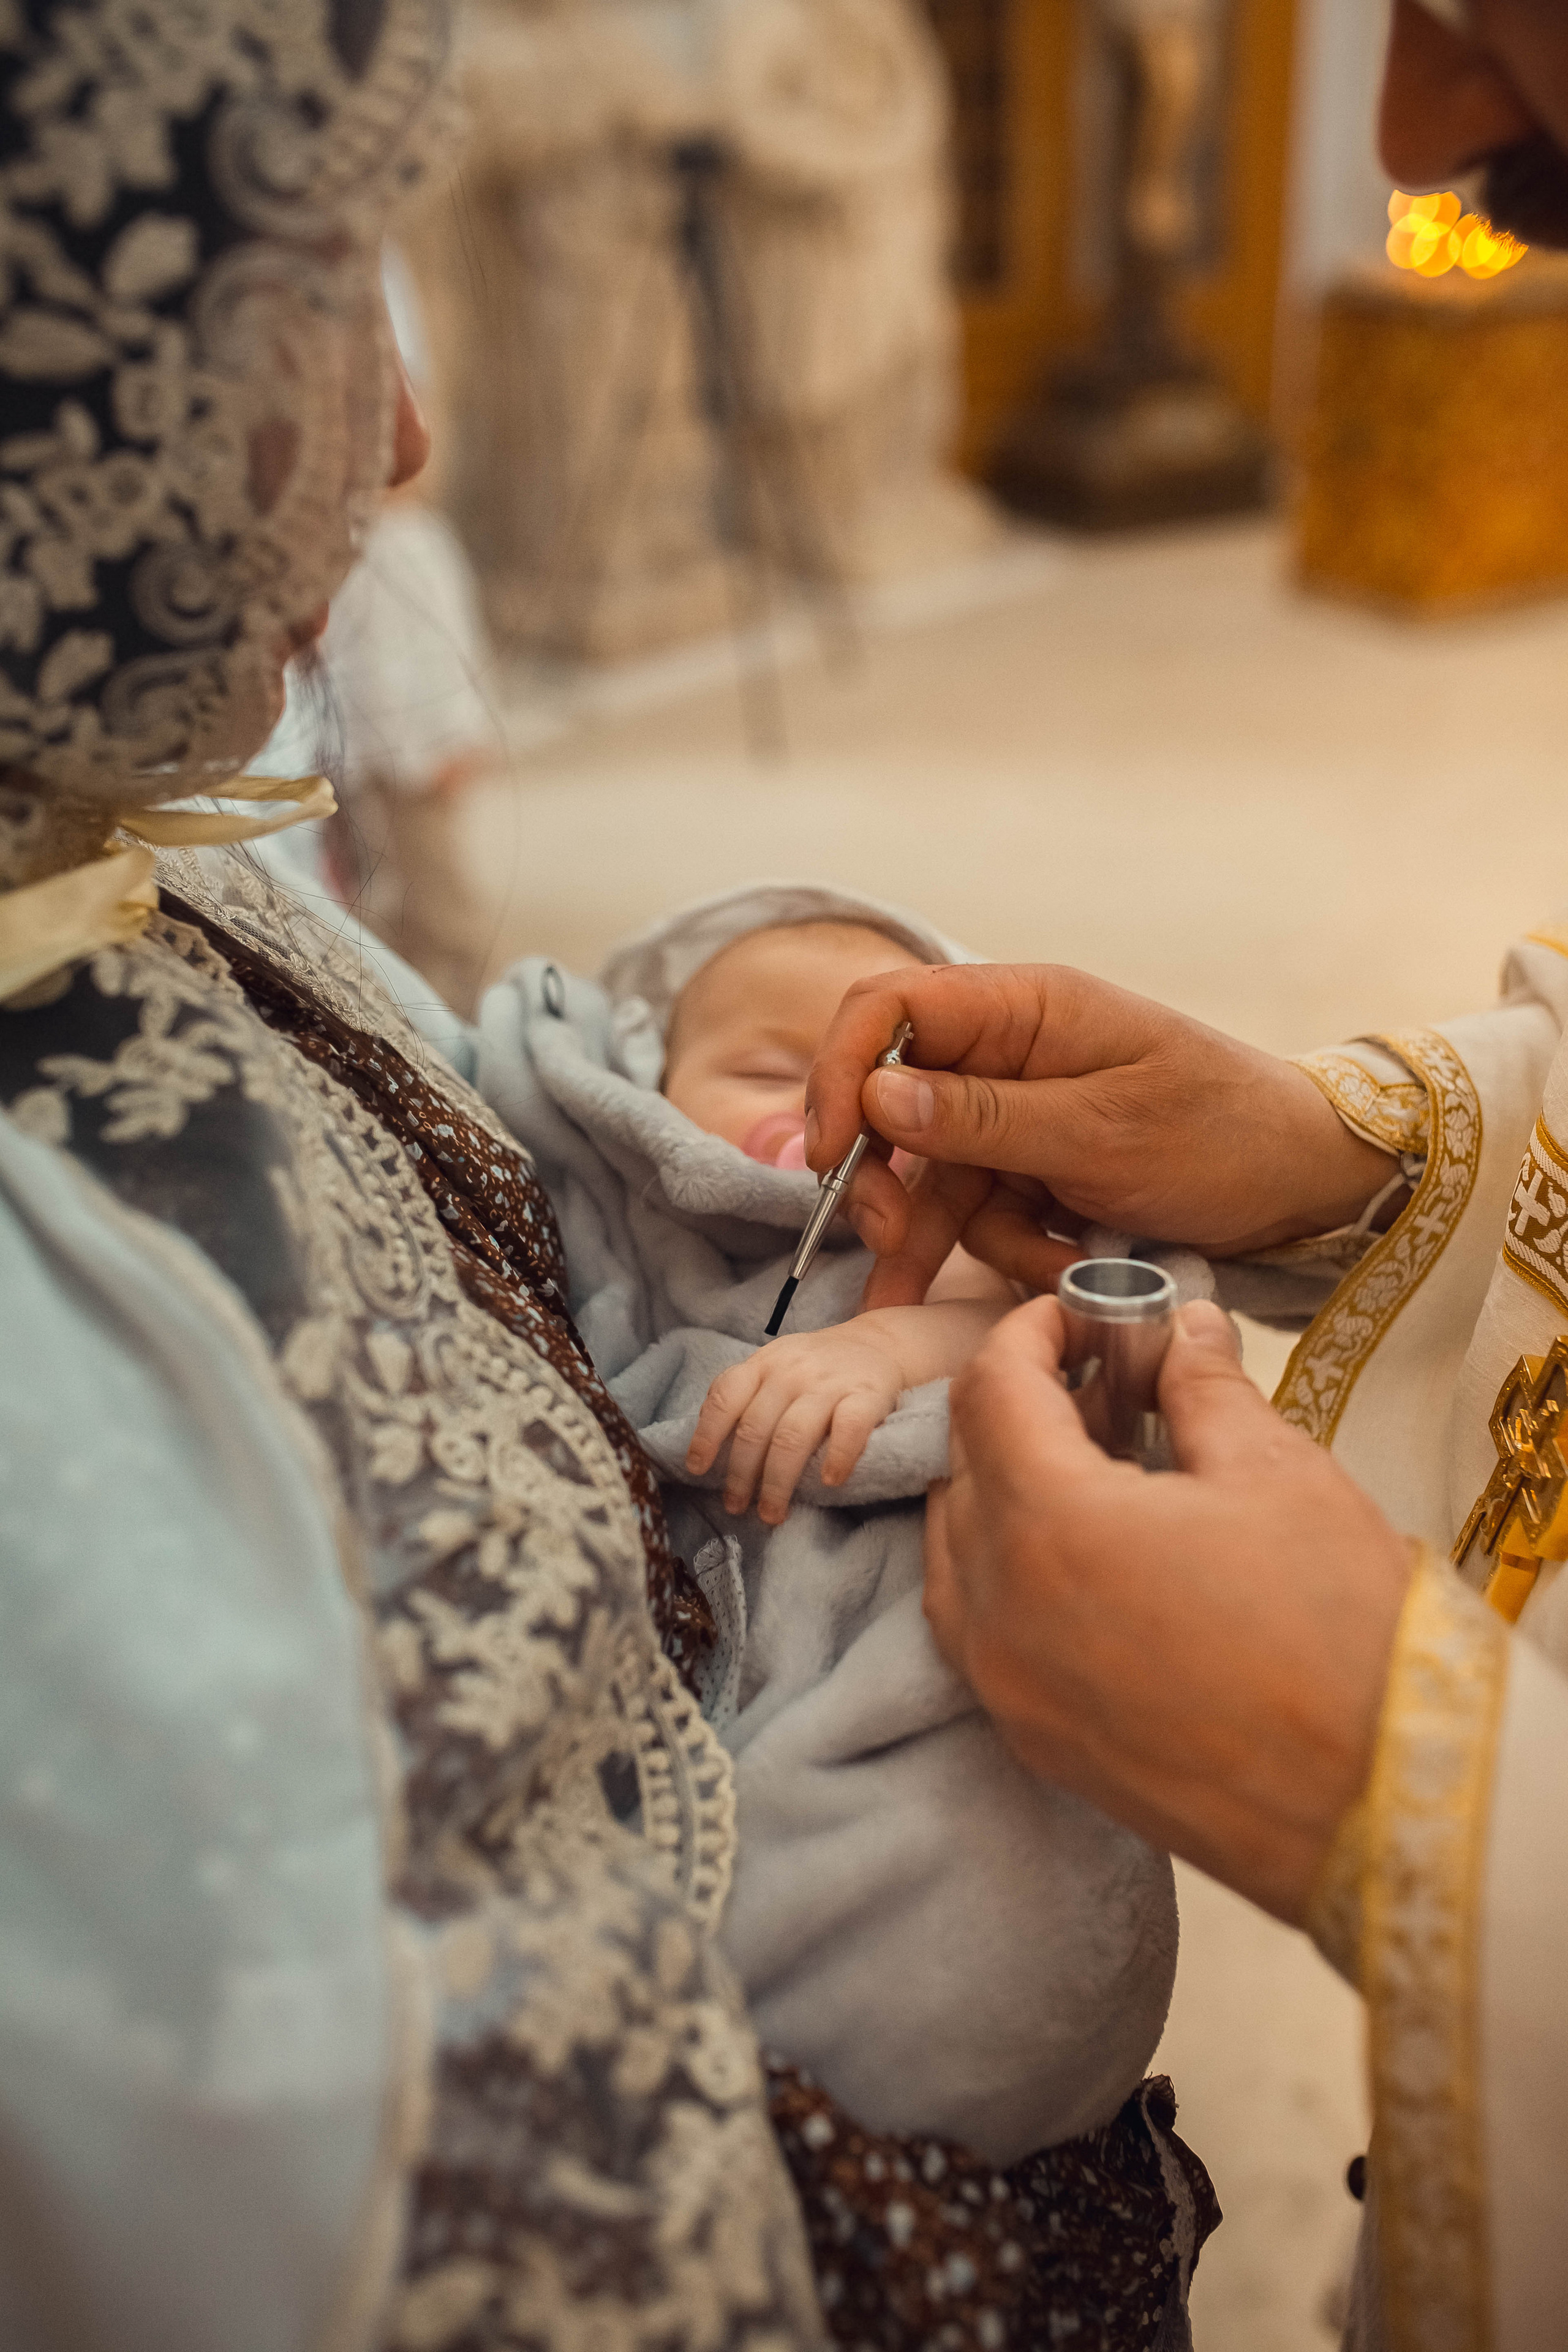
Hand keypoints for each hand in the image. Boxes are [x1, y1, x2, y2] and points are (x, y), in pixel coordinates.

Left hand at [685, 1326, 906, 1524]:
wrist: (880, 1343)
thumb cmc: (818, 1366)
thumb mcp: (775, 1365)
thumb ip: (745, 1394)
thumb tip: (708, 1444)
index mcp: (763, 1364)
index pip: (725, 1398)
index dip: (707, 1435)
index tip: (697, 1469)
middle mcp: (791, 1371)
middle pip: (755, 1428)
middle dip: (740, 1474)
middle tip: (736, 1506)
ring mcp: (829, 1383)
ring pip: (792, 1436)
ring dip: (777, 1481)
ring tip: (772, 1512)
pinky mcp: (867, 1395)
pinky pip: (848, 1428)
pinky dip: (837, 1457)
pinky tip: (829, 1482)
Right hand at [804, 965, 1397, 1307]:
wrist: (1306, 1186)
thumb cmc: (1221, 1136)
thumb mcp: (1101, 1133)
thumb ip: (984, 1118)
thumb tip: (876, 1096)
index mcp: (1022, 1007)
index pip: (887, 1009)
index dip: (839, 1073)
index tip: (827, 1153)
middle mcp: (1007, 1051)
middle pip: (893, 1103)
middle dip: (888, 1178)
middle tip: (887, 1241)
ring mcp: (1019, 1114)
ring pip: (935, 1175)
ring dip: (951, 1237)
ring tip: (998, 1281)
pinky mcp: (1036, 1168)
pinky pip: (983, 1213)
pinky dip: (1011, 1251)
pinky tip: (1062, 1271)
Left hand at [924, 1297, 1411, 1923]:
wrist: (1383, 1804)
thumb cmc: (1340, 1633)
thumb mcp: (1277, 1474)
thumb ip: (1204, 1389)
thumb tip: (1185, 1330)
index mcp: (1048, 1524)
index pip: (990, 1391)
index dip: (1030, 1332)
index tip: (1080, 1315)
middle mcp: (1000, 1609)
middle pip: (963, 1466)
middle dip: (1018, 1406)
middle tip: (1101, 1383)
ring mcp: (1007, 1686)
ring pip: (954, 1550)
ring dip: (1001, 1487)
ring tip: (1092, 1464)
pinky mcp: (1034, 1741)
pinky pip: (975, 1630)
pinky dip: (1002, 1570)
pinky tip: (1079, 1553)